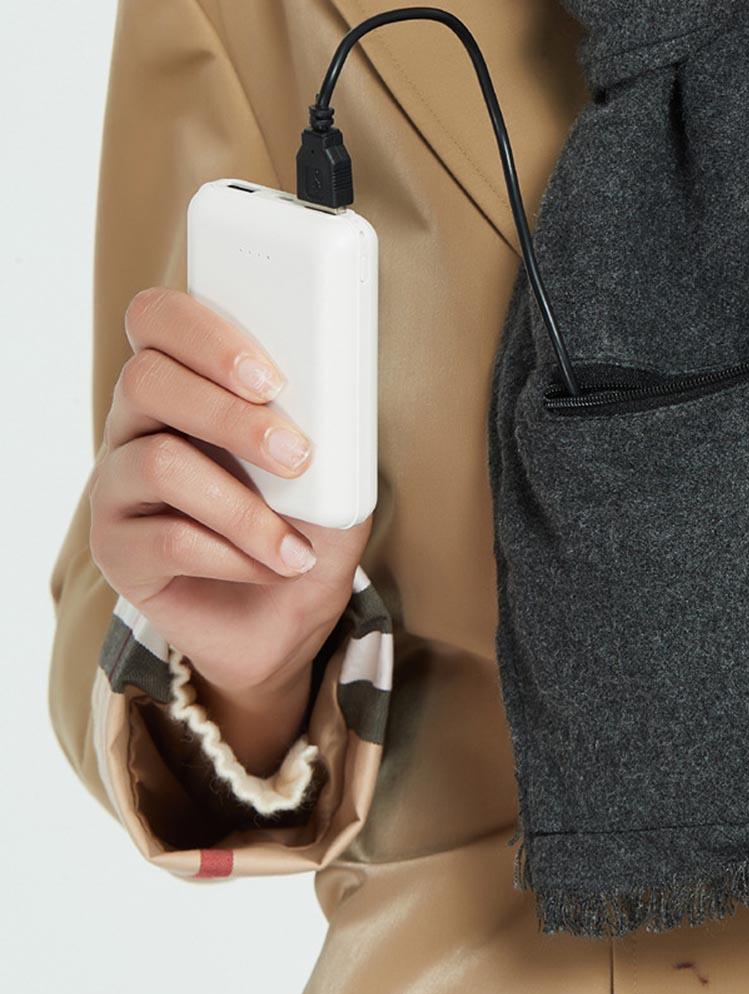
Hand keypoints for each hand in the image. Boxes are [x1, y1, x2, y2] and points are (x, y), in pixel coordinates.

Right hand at [89, 287, 371, 771]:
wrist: (287, 621)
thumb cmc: (306, 529)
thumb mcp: (336, 476)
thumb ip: (330, 432)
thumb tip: (337, 406)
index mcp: (187, 384)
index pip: (160, 320)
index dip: (207, 335)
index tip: (273, 379)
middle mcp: (138, 425)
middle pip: (147, 380)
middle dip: (231, 417)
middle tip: (297, 457)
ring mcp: (118, 487)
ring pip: (158, 463)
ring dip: (243, 507)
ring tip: (297, 545)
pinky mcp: (115, 549)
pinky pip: (165, 539)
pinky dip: (234, 556)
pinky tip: (274, 567)